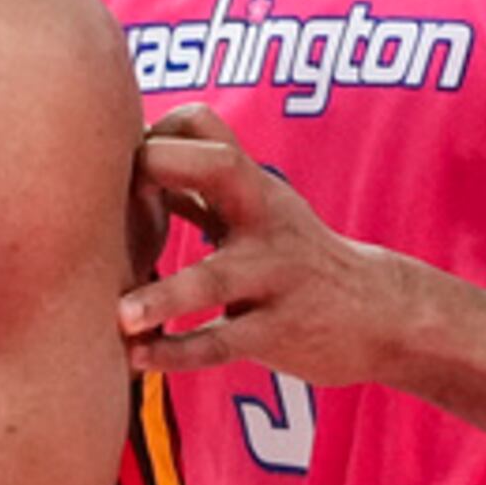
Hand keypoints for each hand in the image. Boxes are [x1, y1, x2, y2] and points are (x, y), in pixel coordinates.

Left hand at [113, 107, 435, 385]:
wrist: (381, 311)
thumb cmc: (295, 254)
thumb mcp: (255, 210)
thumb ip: (199, 186)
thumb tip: (135, 155)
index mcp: (252, 184)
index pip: (203, 126)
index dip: (153, 130)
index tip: (112, 163)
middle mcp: (265, 217)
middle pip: (220, 168)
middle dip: (163, 167)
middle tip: (104, 195)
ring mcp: (275, 274)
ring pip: (216, 277)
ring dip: (165, 296)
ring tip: (120, 317)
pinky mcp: (278, 330)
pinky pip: (221, 342)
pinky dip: (177, 351)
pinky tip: (137, 358)